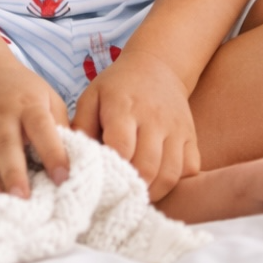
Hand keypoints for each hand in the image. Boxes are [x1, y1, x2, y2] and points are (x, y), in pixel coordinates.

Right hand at [0, 53, 70, 200]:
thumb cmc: (21, 89)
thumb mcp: (47, 97)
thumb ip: (60, 125)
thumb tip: (81, 156)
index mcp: (29, 106)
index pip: (42, 128)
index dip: (53, 152)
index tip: (63, 177)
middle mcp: (2, 116)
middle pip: (7, 146)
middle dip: (14, 173)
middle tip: (23, 198)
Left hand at [72, 48, 200, 202]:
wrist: (157, 66)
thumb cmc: (117, 87)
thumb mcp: (92, 97)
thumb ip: (81, 127)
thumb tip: (71, 160)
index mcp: (125, 108)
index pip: (121, 149)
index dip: (112, 171)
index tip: (102, 183)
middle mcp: (154, 119)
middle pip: (147, 167)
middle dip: (132, 188)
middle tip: (119, 196)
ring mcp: (176, 128)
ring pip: (171, 173)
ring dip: (153, 192)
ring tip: (137, 195)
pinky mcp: (190, 136)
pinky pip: (190, 168)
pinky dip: (177, 182)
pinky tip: (159, 182)